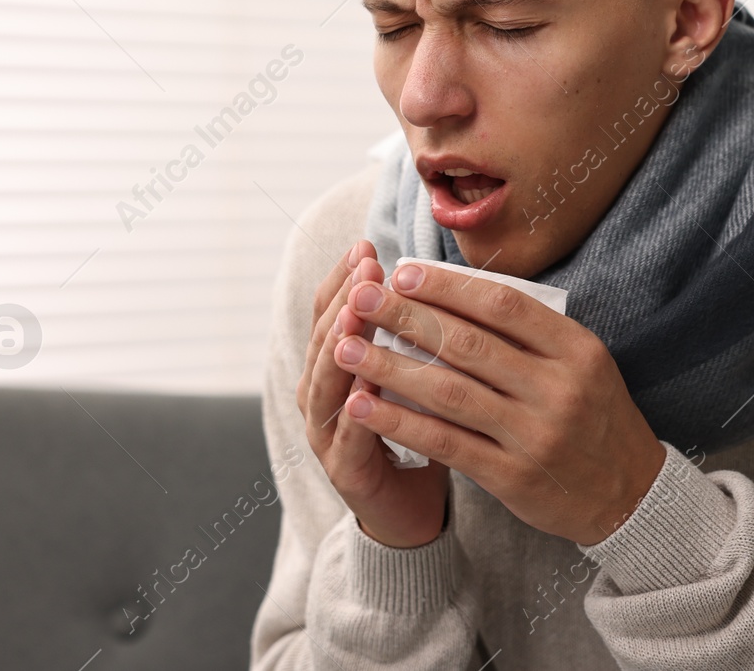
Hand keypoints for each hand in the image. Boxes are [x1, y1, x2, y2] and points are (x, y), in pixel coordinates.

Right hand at [297, 240, 448, 547]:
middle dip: (344, 300)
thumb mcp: (415, 371)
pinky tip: (365, 392)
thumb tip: (432, 273)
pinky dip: (356, 413)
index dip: (344, 279)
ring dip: (340, 346)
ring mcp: (326, 435)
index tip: (366, 246)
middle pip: (324, 339)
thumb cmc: (418, 428)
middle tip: (364, 269)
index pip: (331, 312)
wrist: (410, 508)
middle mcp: (320, 395)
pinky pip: (348, 438)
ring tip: (355, 314)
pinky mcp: (345, 472)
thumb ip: (413, 331)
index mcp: (335, 366)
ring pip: (326, 384)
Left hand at [332, 260, 667, 546]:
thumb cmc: (593, 416)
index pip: (503, 305)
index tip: (402, 273)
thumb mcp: (582, 363)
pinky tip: (364, 406)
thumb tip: (451, 294)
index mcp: (576, 350)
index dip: (448, 287)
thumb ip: (529, 333)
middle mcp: (557, 389)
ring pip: (449, 392)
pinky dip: (400, 422)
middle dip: (406, 317)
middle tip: (360, 296)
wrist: (628, 493)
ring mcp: (535, 434)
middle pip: (468, 344)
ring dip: (389, 367)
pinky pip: (447, 443)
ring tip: (346, 347)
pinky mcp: (513, 476)